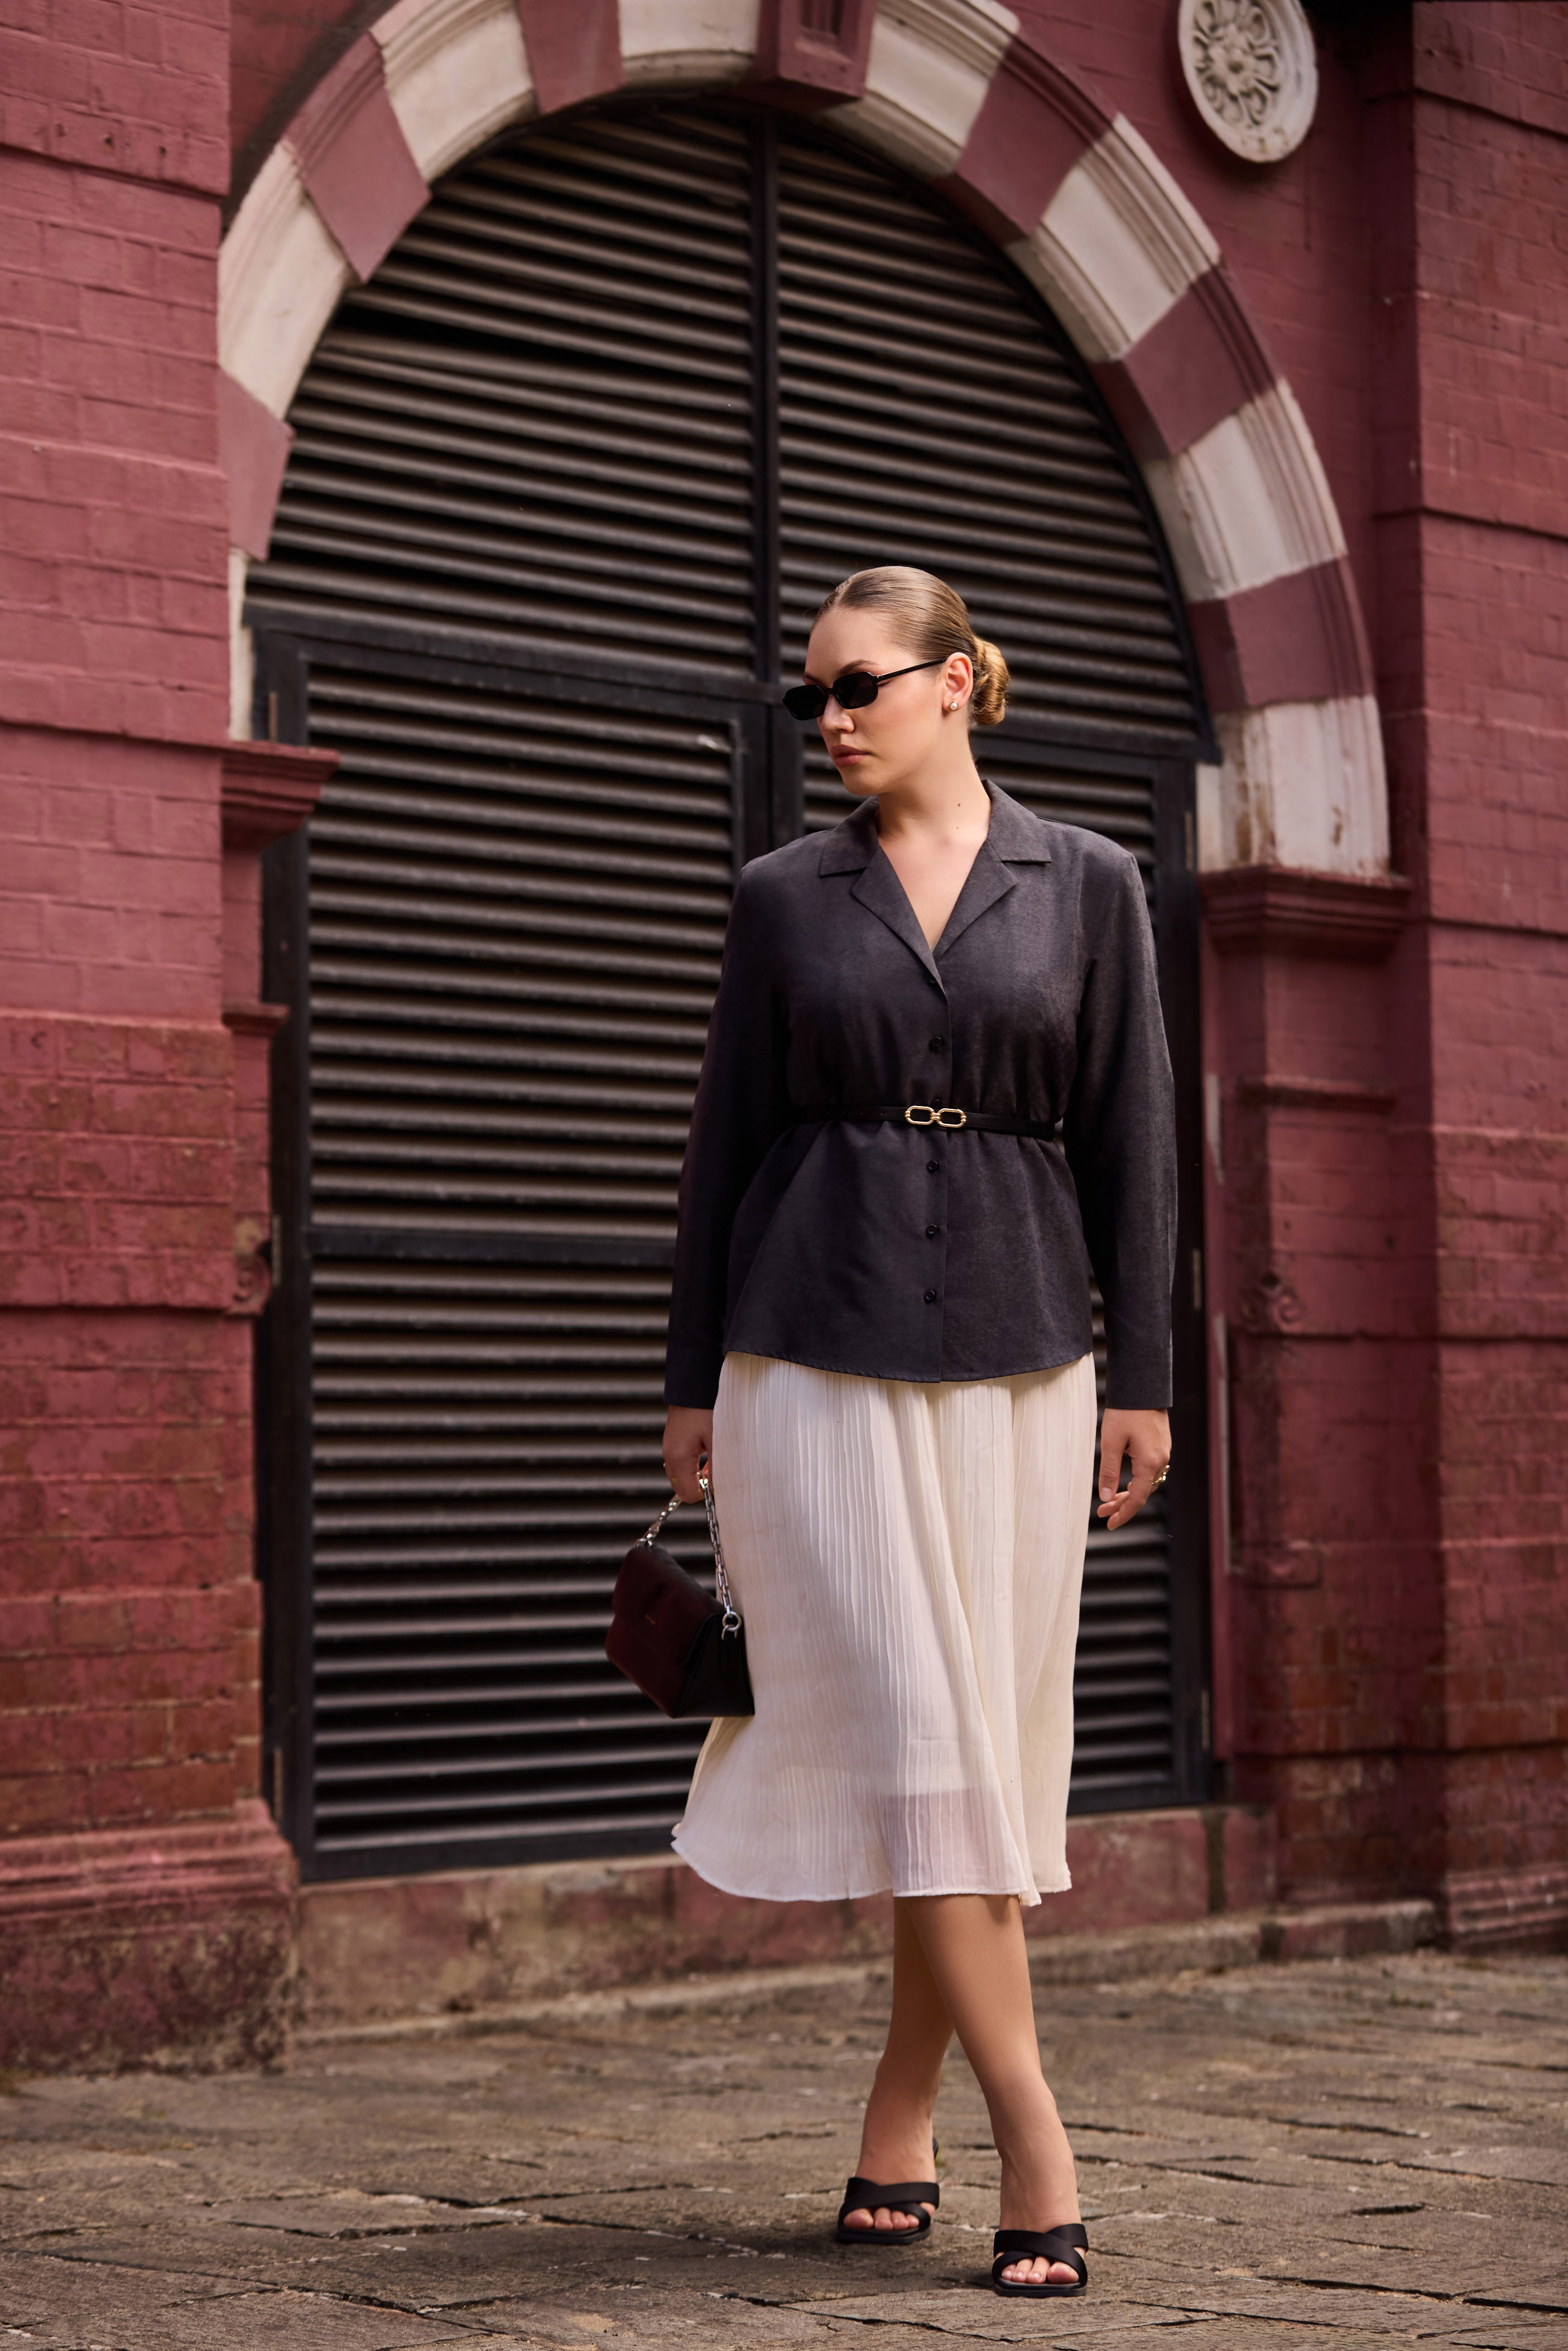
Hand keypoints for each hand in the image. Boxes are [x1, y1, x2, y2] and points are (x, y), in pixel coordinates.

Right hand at [662, 1406, 713, 1502]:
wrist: (694, 1385)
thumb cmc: (707, 1410)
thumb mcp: (717, 1441)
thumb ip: (717, 1468)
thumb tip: (718, 1489)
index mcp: (679, 1458)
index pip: (687, 1494)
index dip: (705, 1494)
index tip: (719, 1483)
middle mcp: (669, 1455)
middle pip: (681, 1488)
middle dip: (700, 1486)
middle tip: (717, 1473)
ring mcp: (669, 1448)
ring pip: (681, 1476)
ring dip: (697, 1476)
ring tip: (715, 1462)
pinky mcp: (673, 1442)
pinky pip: (681, 1464)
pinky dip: (694, 1466)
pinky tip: (708, 1454)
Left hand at [1096, 1408, 1170, 1529]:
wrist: (1142, 1385)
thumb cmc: (1124, 1411)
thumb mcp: (1111, 1442)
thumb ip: (1109, 1471)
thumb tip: (1106, 1497)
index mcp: (1149, 1462)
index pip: (1137, 1498)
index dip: (1124, 1514)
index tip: (1110, 1524)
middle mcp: (1161, 1460)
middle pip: (1143, 1492)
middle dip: (1122, 1504)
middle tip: (1102, 1513)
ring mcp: (1163, 1452)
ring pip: (1147, 1482)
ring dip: (1129, 1492)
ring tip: (1109, 1500)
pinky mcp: (1161, 1445)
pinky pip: (1150, 1470)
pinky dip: (1137, 1480)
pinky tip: (1124, 1482)